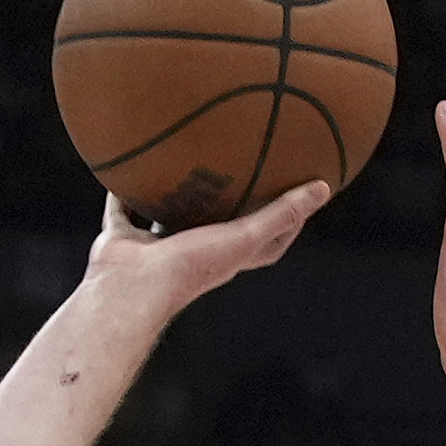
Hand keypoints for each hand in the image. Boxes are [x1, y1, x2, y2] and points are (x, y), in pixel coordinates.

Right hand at [82, 172, 325, 308]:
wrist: (132, 287)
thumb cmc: (193, 267)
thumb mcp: (246, 236)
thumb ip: (282, 213)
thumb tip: (323, 188)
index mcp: (226, 258)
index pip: (265, 243)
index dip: (284, 223)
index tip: (298, 195)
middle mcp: (194, 253)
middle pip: (217, 226)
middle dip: (229, 203)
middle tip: (240, 167)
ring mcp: (157, 248)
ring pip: (168, 215)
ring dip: (174, 193)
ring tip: (183, 158)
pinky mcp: (123, 239)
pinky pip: (122, 208)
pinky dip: (121, 191)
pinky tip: (125, 164)